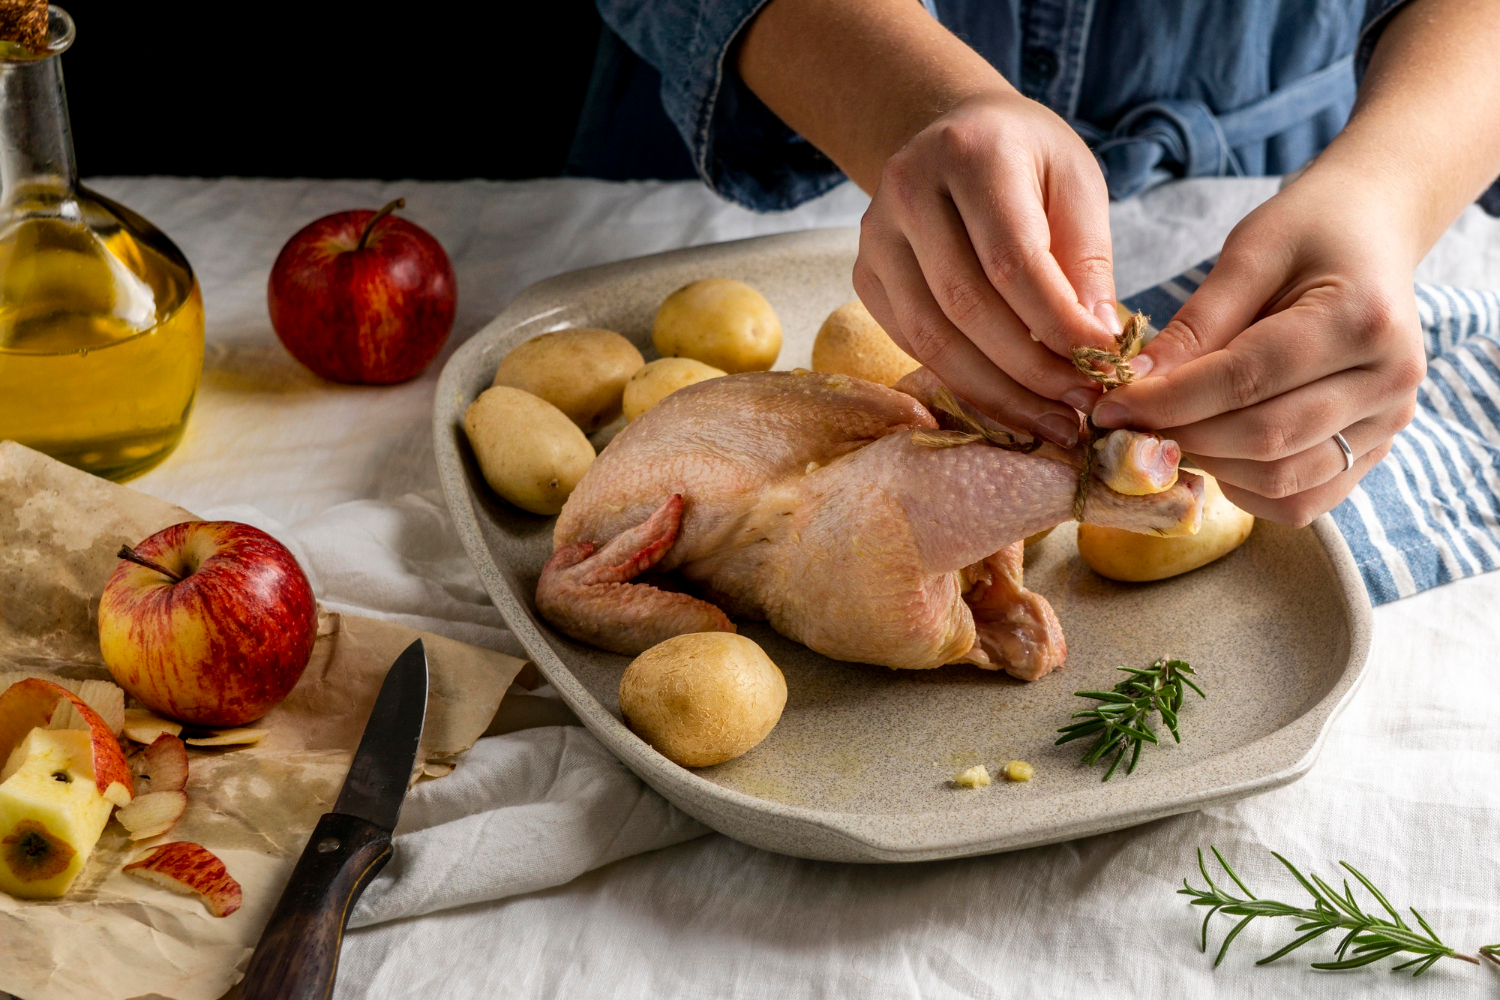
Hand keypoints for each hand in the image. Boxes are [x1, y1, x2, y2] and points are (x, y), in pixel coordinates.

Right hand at [852, 92, 1123, 447]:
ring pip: (931, 337)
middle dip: (1030, 370)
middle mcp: (909, 191)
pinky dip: (964, 380)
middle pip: (966, 306)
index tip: (1106, 363)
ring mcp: (876, 237)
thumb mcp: (1076, 183)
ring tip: (1051, 419)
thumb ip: (1086, 260)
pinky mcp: (864, 275)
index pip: (1012, 258)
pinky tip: (1010, 399)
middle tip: (1082, 405)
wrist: (952, 132)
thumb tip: (1098, 344)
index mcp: (972, 154)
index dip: (1058, 323)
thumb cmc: (1025, 160)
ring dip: (996, 391)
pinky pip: (912, 344)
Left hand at [1093, 172, 1426, 525]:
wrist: (1376, 233)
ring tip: (1168, 434)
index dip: (1168, 402)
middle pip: (1265, 440)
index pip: (1246, 380)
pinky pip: (1301, 500)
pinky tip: (1214, 450)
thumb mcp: (1249, 252)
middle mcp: (1390, 380)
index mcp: (1362, 319)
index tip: (1109, 407)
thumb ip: (1195, 325)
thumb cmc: (1311, 231)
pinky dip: (1245, 488)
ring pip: (1282, 482)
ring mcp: (1390, 423)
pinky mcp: (1376, 450)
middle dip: (1181, 438)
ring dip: (1209, 468)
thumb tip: (1136, 388)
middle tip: (1125, 428)